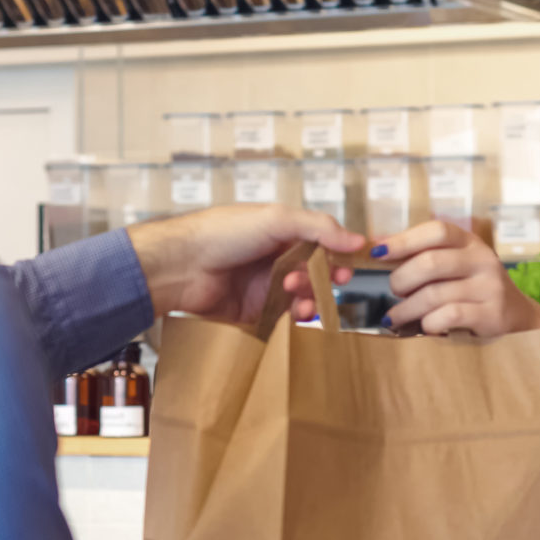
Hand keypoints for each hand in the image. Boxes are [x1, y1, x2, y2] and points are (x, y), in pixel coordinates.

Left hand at [129, 207, 362, 322]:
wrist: (181, 266)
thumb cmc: (223, 233)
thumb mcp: (276, 220)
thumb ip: (319, 228)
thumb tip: (358, 240)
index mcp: (280, 233)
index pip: (320, 246)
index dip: (337, 257)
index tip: (348, 268)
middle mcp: (273, 260)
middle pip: (314, 275)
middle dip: (324, 280)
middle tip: (327, 283)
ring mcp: (264, 288)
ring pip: (302, 299)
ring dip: (309, 298)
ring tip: (297, 294)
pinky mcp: (253, 313)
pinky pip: (283, 320)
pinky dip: (295, 319)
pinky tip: (295, 315)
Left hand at [374, 220, 539, 387]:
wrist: (519, 321)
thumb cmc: (474, 292)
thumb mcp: (456, 266)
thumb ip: (424, 255)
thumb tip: (377, 245)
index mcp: (470, 243)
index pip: (436, 231)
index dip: (404, 240)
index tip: (377, 252)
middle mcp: (483, 260)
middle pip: (430, 263)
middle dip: (401, 279)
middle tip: (394, 292)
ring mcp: (490, 287)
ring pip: (434, 294)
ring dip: (406, 309)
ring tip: (394, 317)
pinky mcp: (492, 315)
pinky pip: (449, 316)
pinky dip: (428, 323)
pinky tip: (423, 327)